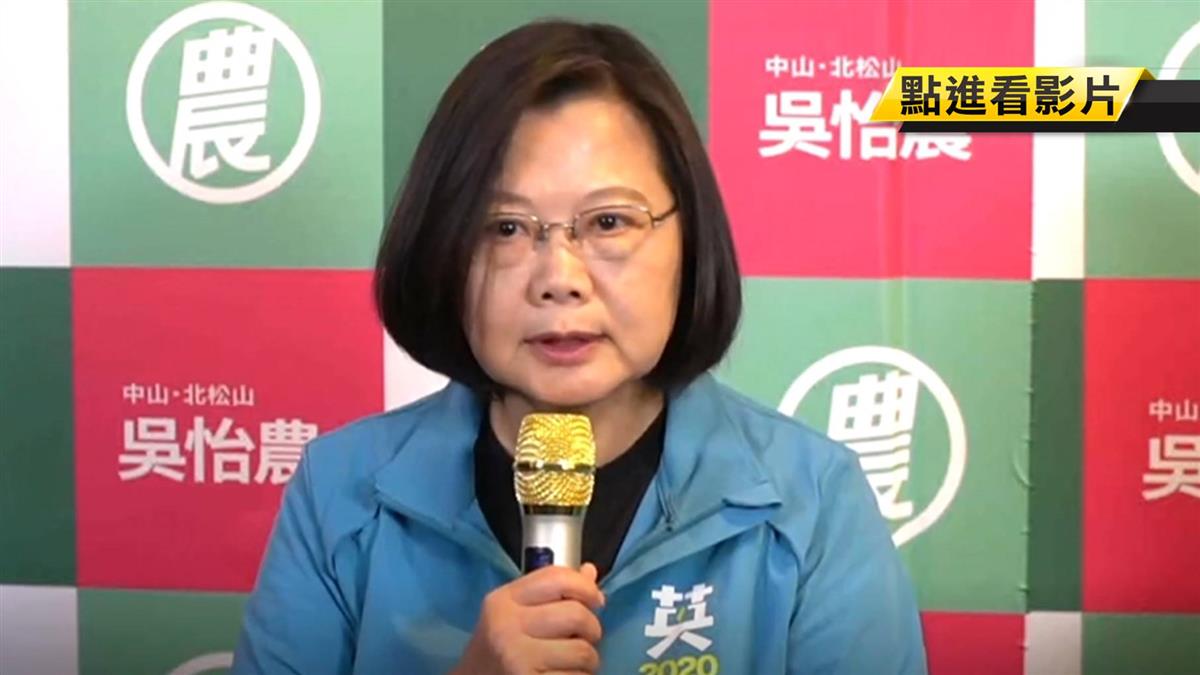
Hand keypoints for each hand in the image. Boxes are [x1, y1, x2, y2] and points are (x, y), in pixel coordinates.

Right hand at [452, 562, 605, 674]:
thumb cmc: (499, 647)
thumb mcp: (515, 613)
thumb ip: (550, 592)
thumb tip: (589, 573)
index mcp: (504, 600)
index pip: (557, 577)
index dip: (586, 587)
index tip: (596, 601)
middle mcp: (507, 626)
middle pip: (576, 614)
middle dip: (592, 628)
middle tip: (584, 638)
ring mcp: (517, 658)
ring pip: (583, 651)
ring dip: (588, 660)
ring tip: (573, 662)